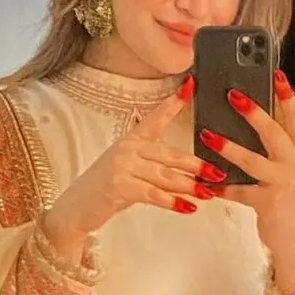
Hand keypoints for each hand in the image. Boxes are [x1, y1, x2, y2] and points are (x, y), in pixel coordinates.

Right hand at [43, 76, 222, 264]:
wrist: (76, 208)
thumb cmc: (106, 188)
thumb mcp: (129, 168)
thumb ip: (155, 165)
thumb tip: (189, 171)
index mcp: (131, 140)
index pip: (156, 118)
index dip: (173, 103)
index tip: (190, 87)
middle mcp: (128, 149)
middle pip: (170, 154)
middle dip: (196, 165)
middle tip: (218, 172)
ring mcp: (123, 166)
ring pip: (166, 175)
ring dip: (190, 186)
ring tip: (209, 192)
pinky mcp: (121, 186)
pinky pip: (154, 194)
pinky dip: (173, 202)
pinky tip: (189, 207)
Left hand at [199, 71, 294, 294]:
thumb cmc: (290, 205)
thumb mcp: (289, 174)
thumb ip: (275, 153)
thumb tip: (251, 128)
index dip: (287, 98)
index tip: (278, 75)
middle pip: (275, 133)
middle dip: (255, 113)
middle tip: (234, 95)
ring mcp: (283, 184)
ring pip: (253, 160)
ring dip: (229, 147)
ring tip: (207, 135)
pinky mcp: (269, 203)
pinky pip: (240, 191)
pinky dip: (221, 187)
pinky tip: (204, 184)